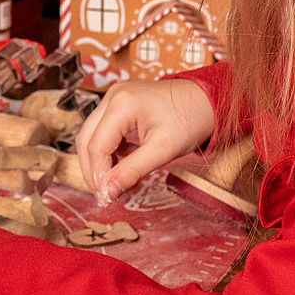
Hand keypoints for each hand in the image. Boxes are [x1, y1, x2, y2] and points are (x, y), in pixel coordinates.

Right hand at [75, 78, 216, 202]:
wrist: (208, 100)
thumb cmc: (190, 119)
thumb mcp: (162, 150)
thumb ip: (132, 171)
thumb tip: (108, 192)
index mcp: (121, 104)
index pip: (96, 146)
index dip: (98, 175)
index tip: (106, 197)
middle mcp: (112, 97)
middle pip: (87, 140)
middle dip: (94, 170)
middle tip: (106, 194)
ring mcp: (114, 99)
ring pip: (93, 136)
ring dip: (101, 162)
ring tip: (118, 182)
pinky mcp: (120, 105)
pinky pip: (105, 131)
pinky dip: (110, 152)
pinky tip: (125, 166)